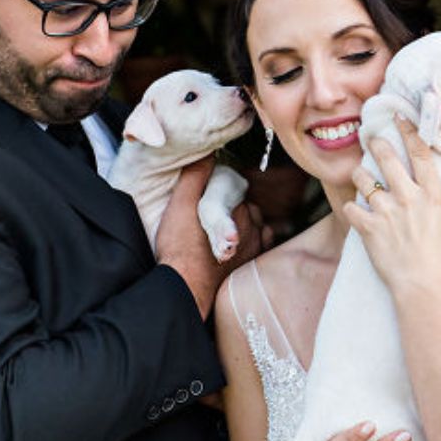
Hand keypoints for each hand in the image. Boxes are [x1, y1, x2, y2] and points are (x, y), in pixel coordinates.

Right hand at [158, 158, 257, 316]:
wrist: (186, 286)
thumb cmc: (180, 247)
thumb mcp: (180, 204)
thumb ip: (195, 176)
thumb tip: (208, 153)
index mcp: (236, 205)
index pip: (235, 189)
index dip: (221, 192)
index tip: (206, 199)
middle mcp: (251, 223)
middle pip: (246, 206)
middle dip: (232, 208)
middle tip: (210, 217)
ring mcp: (255, 244)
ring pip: (255, 224)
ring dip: (243, 225)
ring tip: (221, 231)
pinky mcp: (252, 262)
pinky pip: (260, 243)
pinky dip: (252, 240)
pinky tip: (236, 244)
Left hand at [341, 118, 440, 296]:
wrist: (422, 285)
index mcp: (432, 196)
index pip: (421, 155)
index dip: (409, 133)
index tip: (400, 119)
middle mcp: (407, 198)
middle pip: (387, 159)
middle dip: (378, 144)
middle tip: (373, 138)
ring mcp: (386, 211)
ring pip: (364, 180)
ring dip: (361, 175)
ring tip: (361, 174)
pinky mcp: (368, 227)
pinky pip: (351, 208)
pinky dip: (351, 208)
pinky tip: (354, 210)